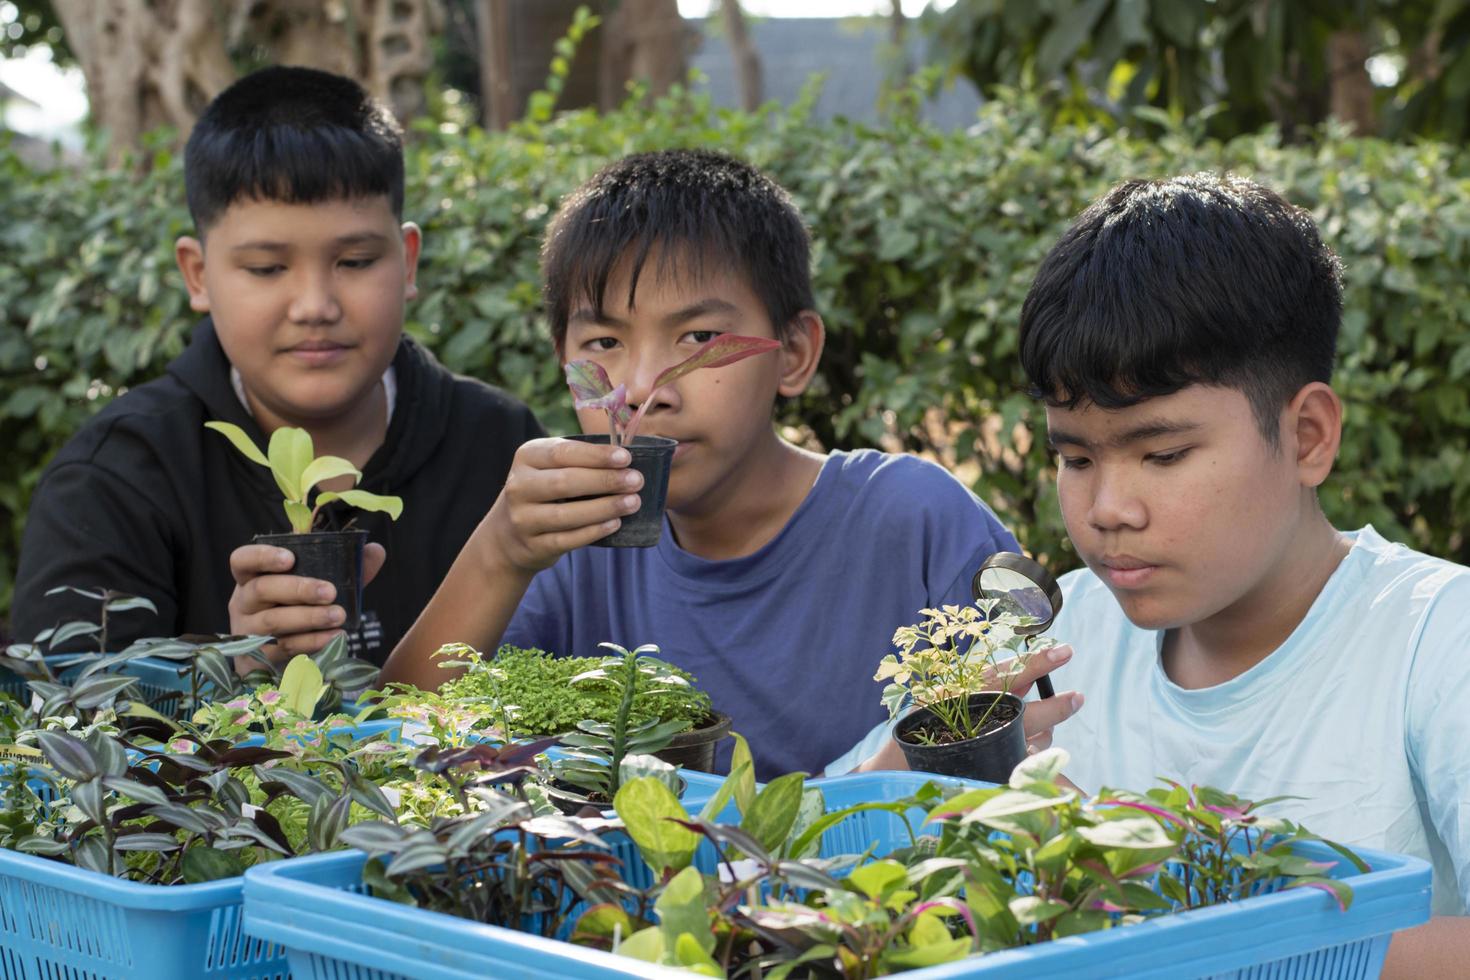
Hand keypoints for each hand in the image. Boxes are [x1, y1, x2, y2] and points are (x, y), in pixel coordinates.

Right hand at [227, 542, 386, 672]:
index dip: (262, 556)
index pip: (243, 560)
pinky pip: (284, 648)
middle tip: (329, 592)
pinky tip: (333, 637)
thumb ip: (343, 567)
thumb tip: (374, 551)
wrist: (285, 660)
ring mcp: (248, 631)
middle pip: (262, 589)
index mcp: (252, 577)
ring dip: (309, 617)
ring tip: (338, 616)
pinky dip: (311, 642)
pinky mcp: (259, 658)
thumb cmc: (299, 609)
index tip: (290, 558)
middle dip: (298, 589)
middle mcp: (244, 602)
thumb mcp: (317, 585)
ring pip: (273, 621)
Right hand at [479, 437, 644, 574]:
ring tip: (632, 503)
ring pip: (566, 514)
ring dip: (604, 508)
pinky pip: (566, 540)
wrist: (509, 533)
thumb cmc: (544, 491)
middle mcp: (519, 486)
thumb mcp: (551, 467)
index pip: (562, 452)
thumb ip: (580, 459)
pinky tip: (614, 523)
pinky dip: (593, 531)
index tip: (626, 458)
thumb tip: (626, 460)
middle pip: (565, 482)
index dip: (596, 455)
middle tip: (636, 481)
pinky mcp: (532, 546)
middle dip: (605, 480)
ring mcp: (522, 518)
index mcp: (527, 457)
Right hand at [855, 644, 1083, 776]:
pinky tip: (1024, 747)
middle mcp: (976, 716)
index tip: (1066, 651)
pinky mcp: (989, 766)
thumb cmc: (928, 720)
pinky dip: (1029, 751)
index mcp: (967, 689)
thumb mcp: (954, 692)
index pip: (1009, 672)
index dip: (1039, 662)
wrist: (899, 762)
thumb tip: (1030, 676)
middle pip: (1026, 713)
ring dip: (1041, 733)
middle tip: (1078, 698)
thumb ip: (990, 684)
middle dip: (1057, 707)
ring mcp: (983, 744)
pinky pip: (1022, 759)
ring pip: (1029, 739)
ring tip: (1038, 728)